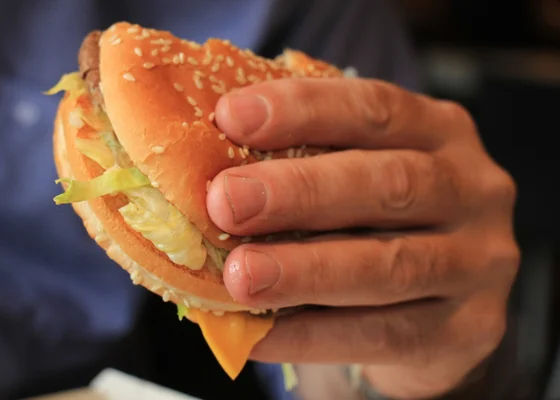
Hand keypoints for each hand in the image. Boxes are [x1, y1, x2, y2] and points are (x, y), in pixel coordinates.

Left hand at [206, 78, 518, 398]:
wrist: (439, 301)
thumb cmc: (376, 222)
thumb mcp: (354, 174)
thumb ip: (304, 159)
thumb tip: (206, 160)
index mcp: (439, 131)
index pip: (375, 108)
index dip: (303, 110)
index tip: (231, 117)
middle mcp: (474, 189)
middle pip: (390, 184)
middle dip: (302, 192)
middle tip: (227, 203)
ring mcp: (480, 261)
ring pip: (391, 266)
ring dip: (307, 270)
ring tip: (241, 276)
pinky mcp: (473, 328)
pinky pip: (387, 335)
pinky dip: (315, 336)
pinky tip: (261, 335)